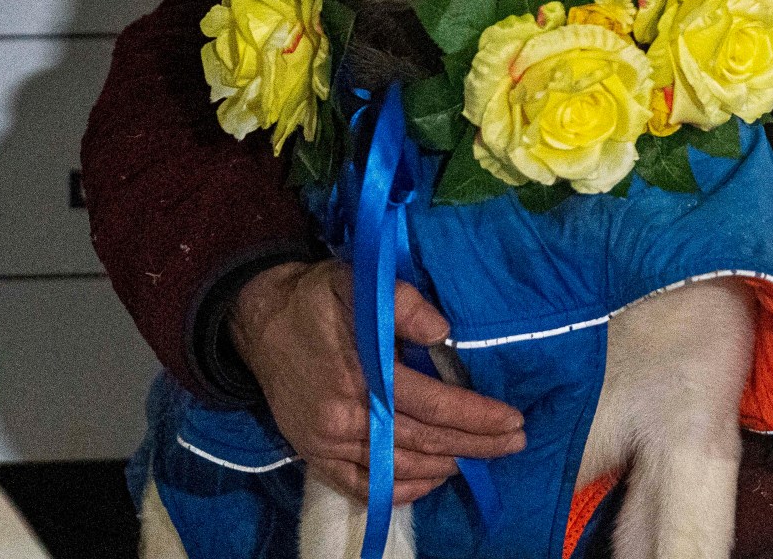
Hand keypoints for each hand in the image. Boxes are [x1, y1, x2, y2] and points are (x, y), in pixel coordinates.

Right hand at [229, 259, 525, 503]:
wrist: (258, 320)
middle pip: (424, 440)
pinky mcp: (314, 454)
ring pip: (398, 468)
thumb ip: (403, 304)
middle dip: (475, 445)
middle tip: (514, 444)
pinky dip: (401, 489)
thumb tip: (443, 333)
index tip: (514, 419)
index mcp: (362, 375)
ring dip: (445, 467)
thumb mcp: (357, 284)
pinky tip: (430, 481)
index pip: (433, 404)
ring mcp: (327, 442)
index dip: (477, 416)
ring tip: (481, 458)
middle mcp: (345, 417)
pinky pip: (362, 486)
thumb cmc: (317, 299)